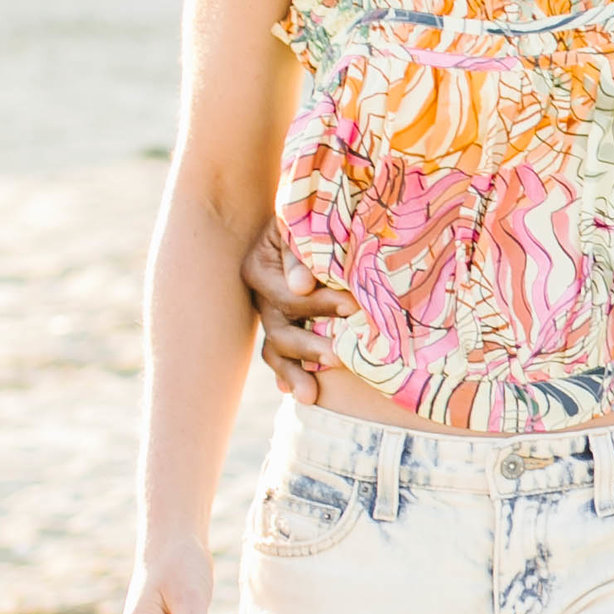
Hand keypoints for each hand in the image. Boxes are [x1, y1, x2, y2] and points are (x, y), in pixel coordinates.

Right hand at [245, 215, 351, 402]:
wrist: (314, 217)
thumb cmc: (314, 216)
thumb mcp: (303, 226)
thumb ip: (302, 253)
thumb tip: (301, 287)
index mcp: (260, 269)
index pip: (288, 297)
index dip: (320, 305)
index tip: (353, 308)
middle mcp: (260, 296)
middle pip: (280, 329)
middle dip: (310, 346)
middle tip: (340, 359)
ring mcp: (270, 315)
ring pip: (276, 350)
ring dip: (294, 373)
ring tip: (311, 397)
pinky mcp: (283, 327)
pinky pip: (279, 356)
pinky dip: (287, 373)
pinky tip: (295, 392)